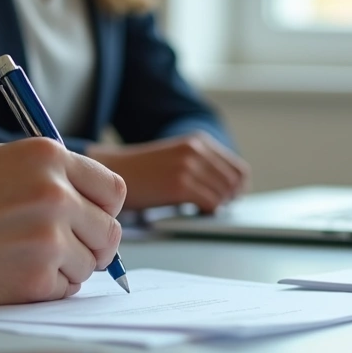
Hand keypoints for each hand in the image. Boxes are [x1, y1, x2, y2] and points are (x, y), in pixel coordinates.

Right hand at [0, 138, 126, 306]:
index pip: (113, 190)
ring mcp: (49, 237)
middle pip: (109, 231)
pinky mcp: (36, 278)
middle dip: (90, 243)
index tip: (90, 219)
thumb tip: (93, 206)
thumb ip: (50, 177)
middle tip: (59, 248)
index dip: (103, 209)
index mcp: (48, 157)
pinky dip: (45, 288)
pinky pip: (65, 289)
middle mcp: (55, 194)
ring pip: (89, 263)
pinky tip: (9, 273)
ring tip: (20, 256)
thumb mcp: (1, 162)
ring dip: (65, 267)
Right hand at [88, 132, 248, 211]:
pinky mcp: (180, 185)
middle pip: (235, 183)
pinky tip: (194, 212)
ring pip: (224, 195)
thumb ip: (203, 166)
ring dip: (217, 206)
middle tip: (215, 209)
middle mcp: (196, 149)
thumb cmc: (143, 171)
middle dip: (229, 199)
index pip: (239, 169)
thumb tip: (233, 190)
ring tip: (201, 209)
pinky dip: (207, 212)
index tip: (229, 199)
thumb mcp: (177, 158)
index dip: (238, 189)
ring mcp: (188, 166)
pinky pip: (211, 204)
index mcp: (199, 140)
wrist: (111, 170)